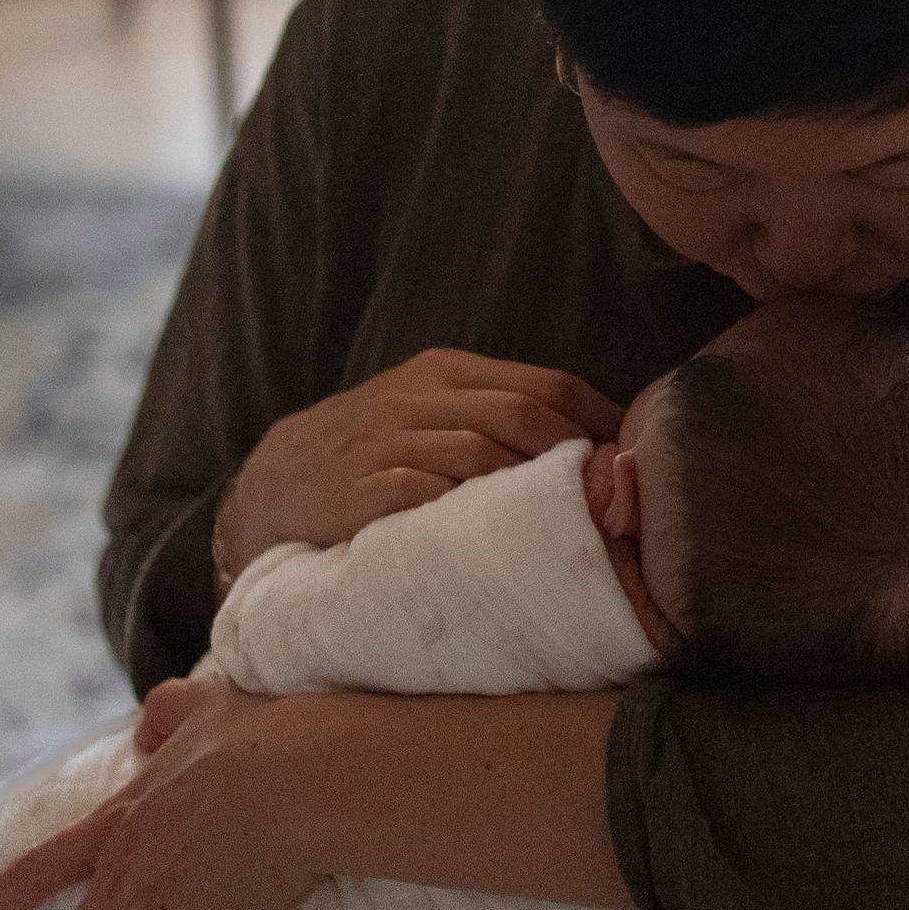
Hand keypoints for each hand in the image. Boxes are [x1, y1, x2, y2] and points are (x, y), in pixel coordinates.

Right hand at [213, 349, 621, 583]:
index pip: (547, 384)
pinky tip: (508, 539)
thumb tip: (593, 447)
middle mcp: (417, 397)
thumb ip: (494, 417)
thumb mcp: (428, 412)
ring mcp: (388, 442)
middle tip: (616, 501)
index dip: (601, 421)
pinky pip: (431, 496)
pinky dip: (476, 514)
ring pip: (483, 453)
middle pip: (523, 414)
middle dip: (578, 457)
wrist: (273, 483)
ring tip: (576, 524)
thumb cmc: (372, 452)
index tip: (635, 460)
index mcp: (444, 370)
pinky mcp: (362, 491)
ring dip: (536, 489)